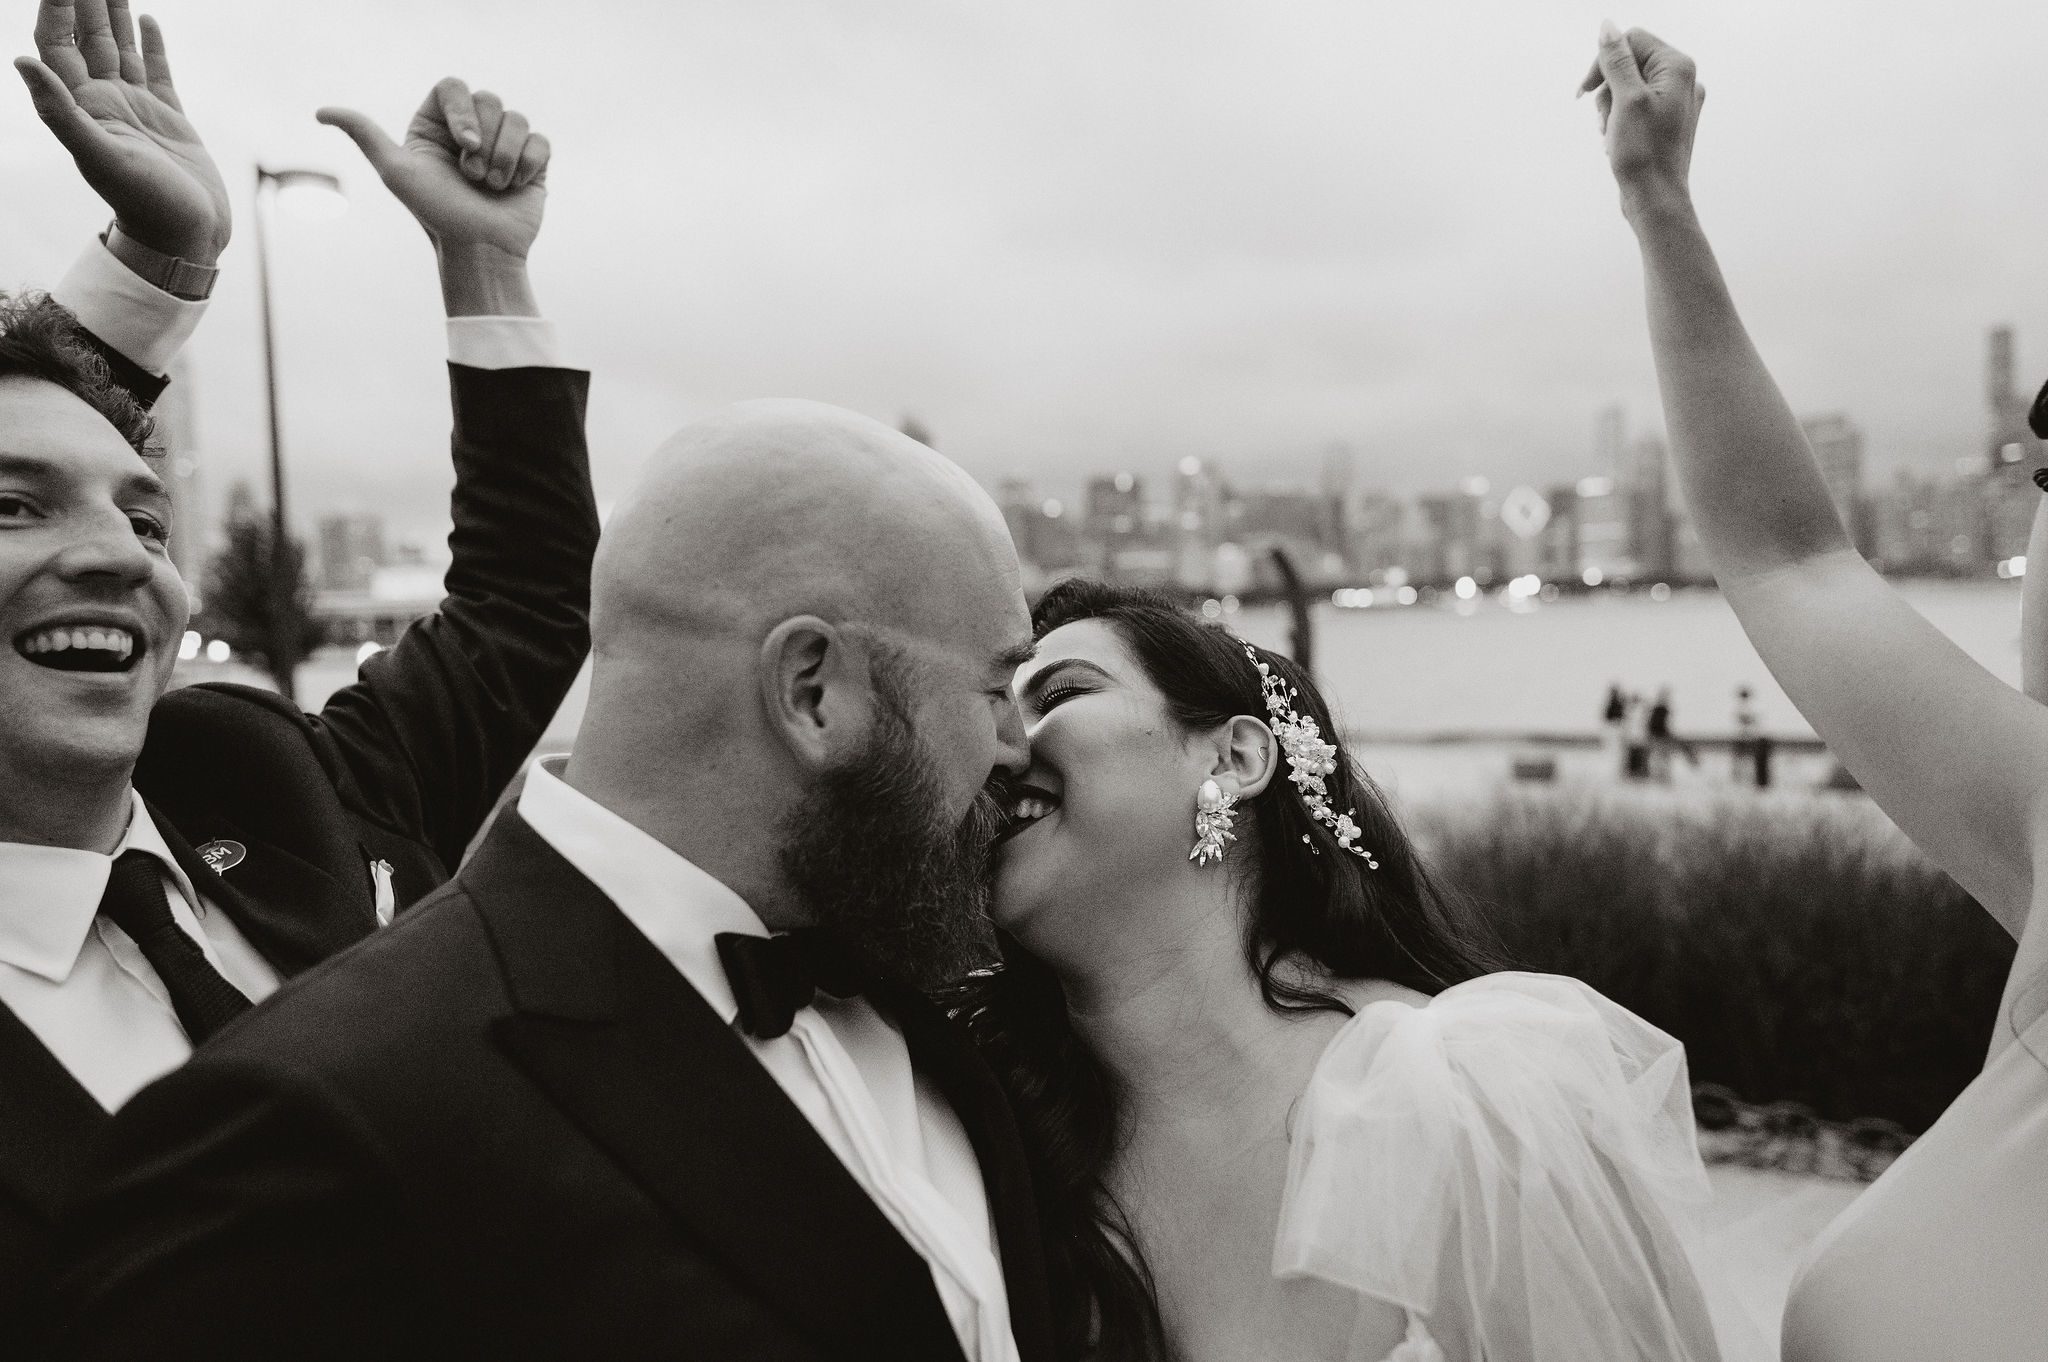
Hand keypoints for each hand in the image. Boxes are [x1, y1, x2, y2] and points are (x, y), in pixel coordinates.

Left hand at [14, 0, 229, 263]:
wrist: (187, 239)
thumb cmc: (145, 206)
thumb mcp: (99, 158)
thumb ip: (59, 112)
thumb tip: (20, 61)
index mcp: (83, 108)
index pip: (57, 45)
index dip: (55, 10)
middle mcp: (105, 103)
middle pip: (87, 39)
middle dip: (86, 2)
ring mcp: (138, 110)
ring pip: (120, 49)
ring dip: (115, 15)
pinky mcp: (171, 120)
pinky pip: (158, 72)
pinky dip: (153, 45)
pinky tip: (150, 20)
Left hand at [317, 79, 549, 260]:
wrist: (480, 250)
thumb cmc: (437, 214)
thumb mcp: (396, 172)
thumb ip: (365, 136)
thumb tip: (321, 112)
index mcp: (438, 125)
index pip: (454, 87)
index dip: (463, 111)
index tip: (466, 145)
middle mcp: (471, 130)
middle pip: (490, 100)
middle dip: (484, 143)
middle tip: (473, 177)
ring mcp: (504, 144)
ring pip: (517, 120)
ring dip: (505, 159)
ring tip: (493, 187)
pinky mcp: (532, 162)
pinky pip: (540, 142)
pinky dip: (527, 166)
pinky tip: (515, 187)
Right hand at [1578, 22, 1703, 212]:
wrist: (1656, 198)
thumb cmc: (1643, 153)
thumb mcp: (1625, 99)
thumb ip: (1616, 60)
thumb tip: (1607, 27)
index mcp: (1678, 68)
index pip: (1632, 41)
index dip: (1604, 62)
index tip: (1586, 91)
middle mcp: (1683, 80)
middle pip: (1630, 62)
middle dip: (1608, 89)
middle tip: (1604, 118)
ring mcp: (1676, 101)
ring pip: (1629, 85)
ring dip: (1610, 107)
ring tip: (1611, 133)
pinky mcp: (1666, 120)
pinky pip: (1636, 106)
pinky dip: (1620, 119)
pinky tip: (1617, 141)